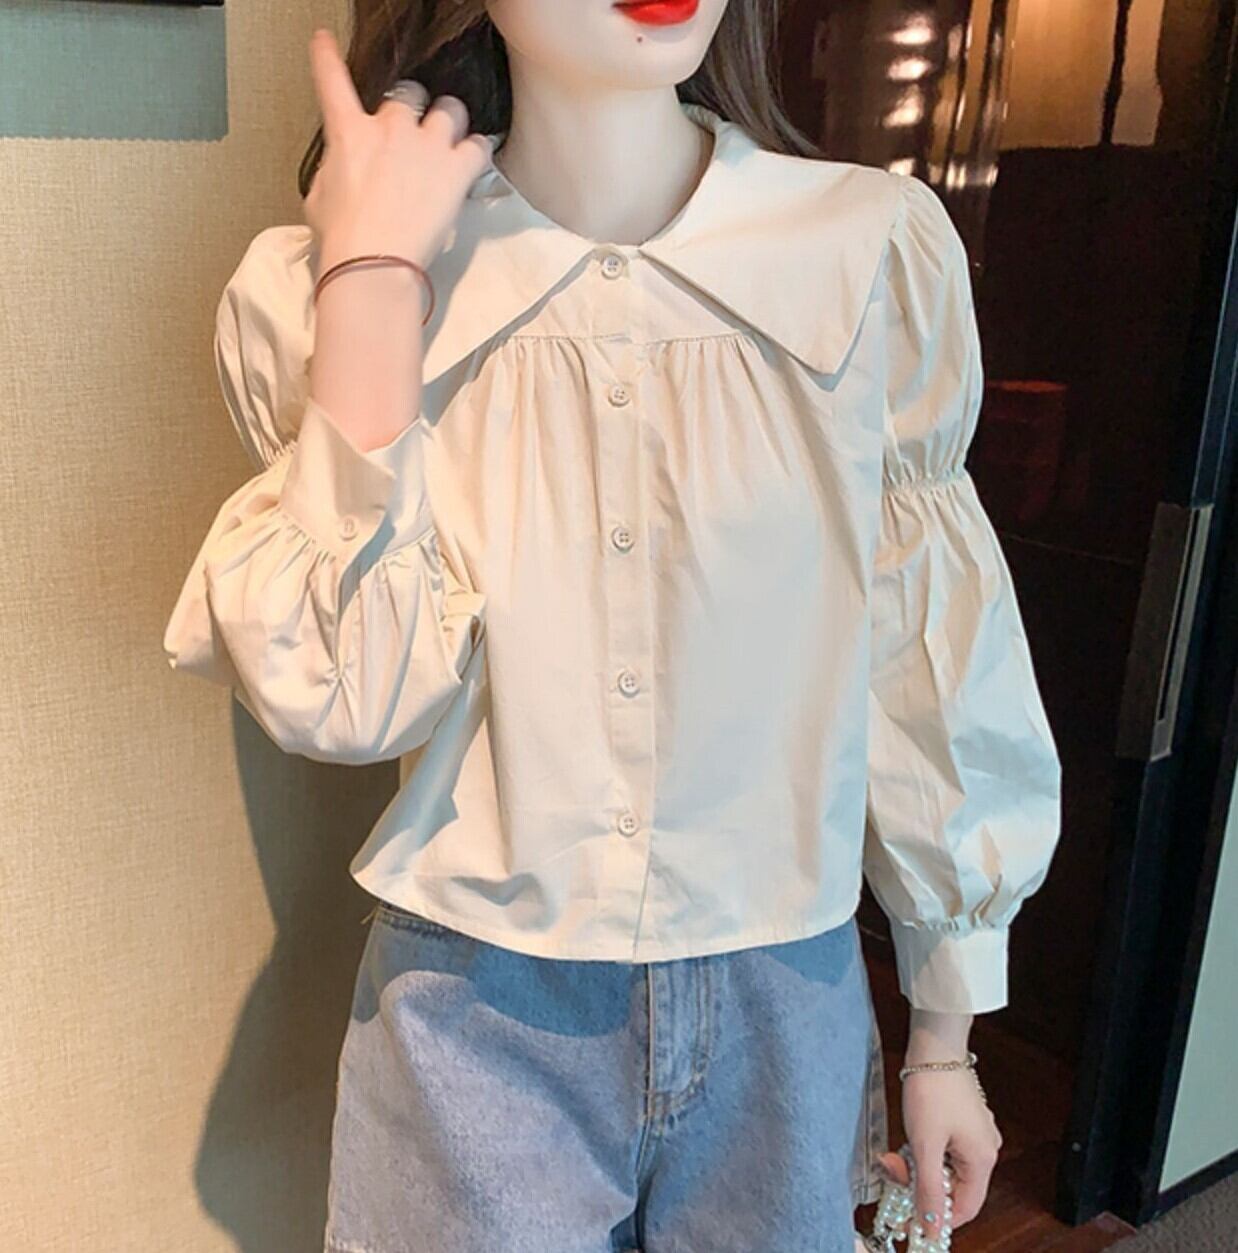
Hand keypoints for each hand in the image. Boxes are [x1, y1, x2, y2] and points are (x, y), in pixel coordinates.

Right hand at [303, 28, 493, 272]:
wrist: (373, 262)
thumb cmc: (342, 237)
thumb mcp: (319, 198)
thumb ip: (333, 171)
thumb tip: (343, 170)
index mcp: (349, 133)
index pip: (332, 82)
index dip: (327, 58)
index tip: (324, 40)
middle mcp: (390, 128)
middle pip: (409, 93)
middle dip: (412, 106)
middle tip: (415, 128)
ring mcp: (427, 146)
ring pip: (450, 109)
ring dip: (450, 120)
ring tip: (450, 138)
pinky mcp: (456, 171)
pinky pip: (478, 145)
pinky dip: (478, 150)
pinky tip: (474, 159)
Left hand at [878, 1067, 1002, 1243]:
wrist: (934, 1046)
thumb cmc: (932, 1088)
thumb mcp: (925, 1144)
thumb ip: (929, 1189)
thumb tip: (932, 1226)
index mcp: (982, 1159)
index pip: (965, 1207)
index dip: (939, 1218)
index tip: (912, 1222)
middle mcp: (985, 1148)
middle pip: (955, 1187)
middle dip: (923, 1187)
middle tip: (896, 1177)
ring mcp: (974, 1133)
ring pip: (946, 1167)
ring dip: (920, 1167)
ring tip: (896, 1157)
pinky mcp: (962, 1120)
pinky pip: (944, 1149)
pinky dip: (925, 1152)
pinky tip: (908, 1142)